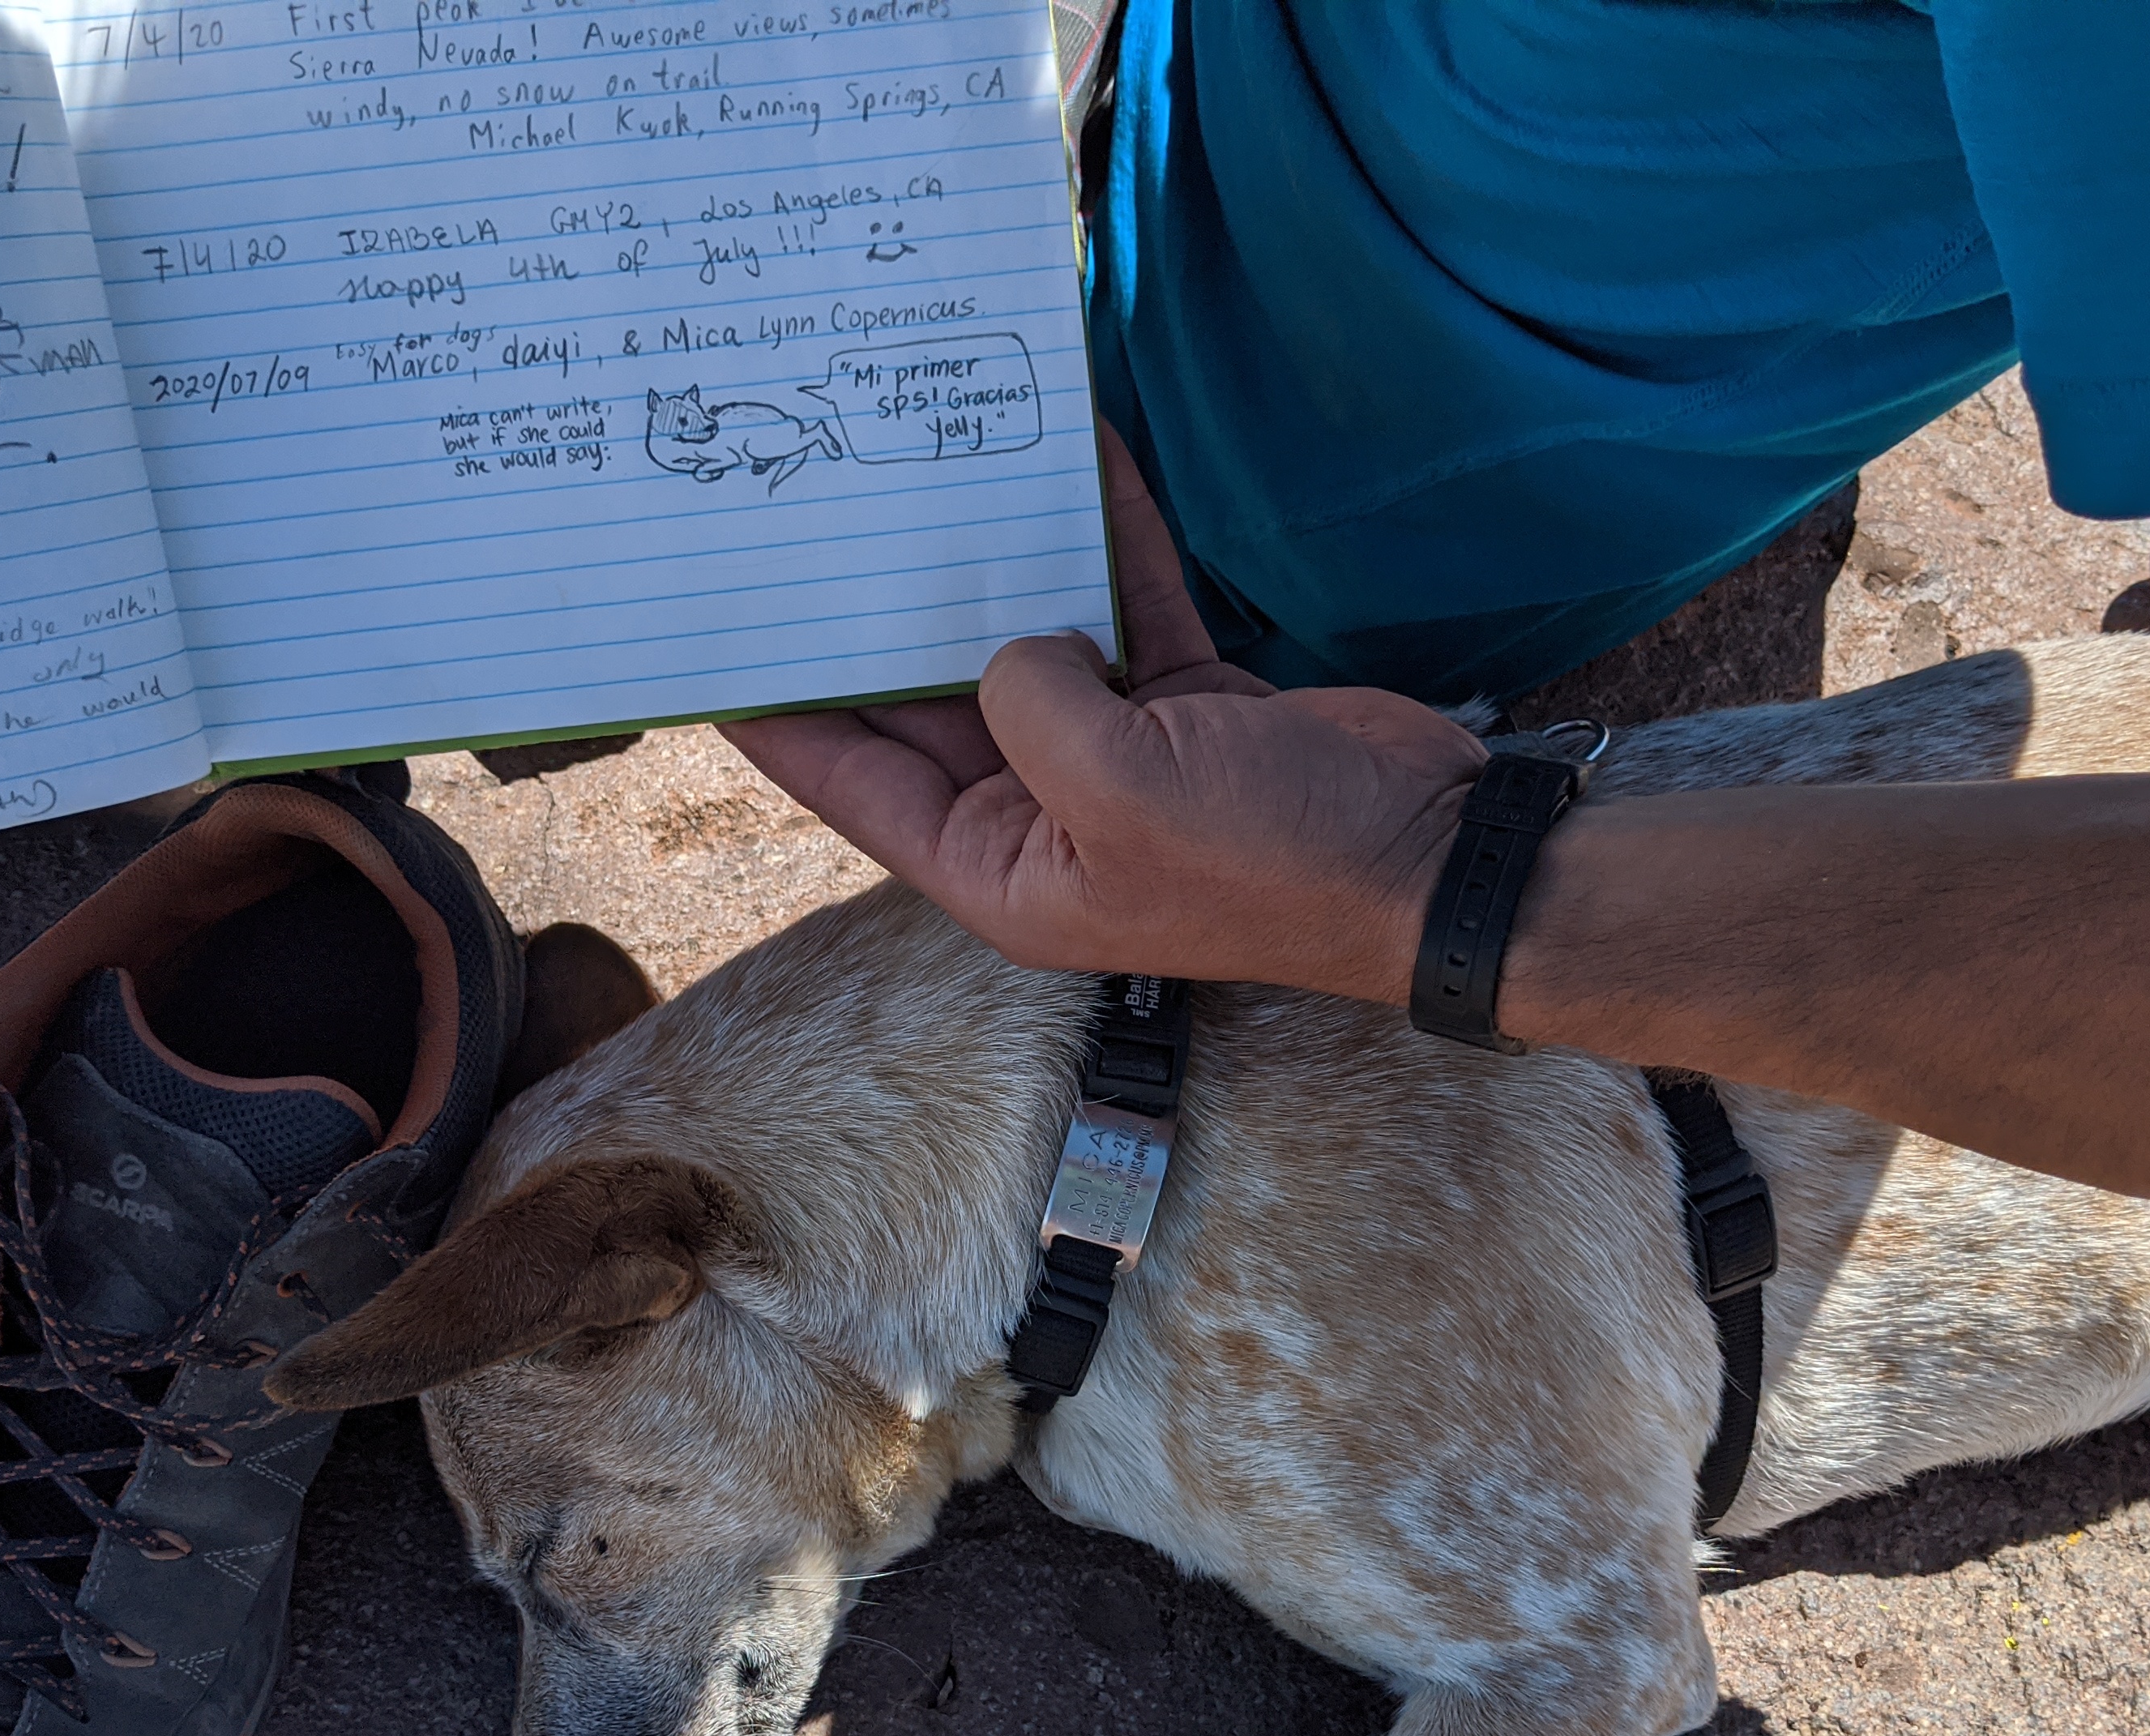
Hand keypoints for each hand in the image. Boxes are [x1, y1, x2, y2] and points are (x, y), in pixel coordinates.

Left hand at [723, 426, 1486, 997]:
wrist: (1436, 862)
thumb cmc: (1272, 858)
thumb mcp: (1116, 785)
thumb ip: (1030, 701)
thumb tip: (1016, 640)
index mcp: (1001, 867)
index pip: (857, 784)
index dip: (782, 717)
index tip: (712, 645)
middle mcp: (1044, 814)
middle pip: (930, 700)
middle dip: (877, 617)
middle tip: (803, 515)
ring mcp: (1118, 757)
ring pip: (1025, 643)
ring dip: (988, 562)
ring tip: (916, 467)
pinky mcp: (1189, 705)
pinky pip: (1122, 606)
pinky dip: (1101, 538)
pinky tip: (1071, 455)